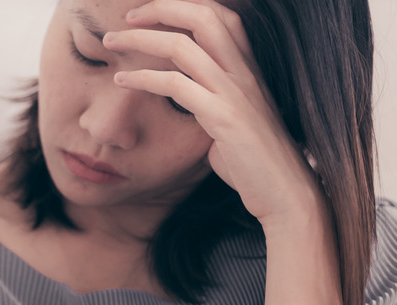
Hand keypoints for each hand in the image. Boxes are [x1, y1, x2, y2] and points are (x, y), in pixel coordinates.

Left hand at [103, 0, 323, 227]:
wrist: (286, 194)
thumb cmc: (256, 164)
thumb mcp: (233, 123)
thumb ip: (211, 104)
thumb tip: (188, 103)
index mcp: (248, 70)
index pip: (220, 16)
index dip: (184, 6)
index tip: (150, 13)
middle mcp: (244, 73)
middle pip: (203, 16)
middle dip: (162, 8)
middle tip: (127, 15)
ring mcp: (234, 94)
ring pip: (183, 46)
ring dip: (140, 38)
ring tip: (110, 41)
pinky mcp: (223, 118)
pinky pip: (175, 85)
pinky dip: (142, 78)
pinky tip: (121, 81)